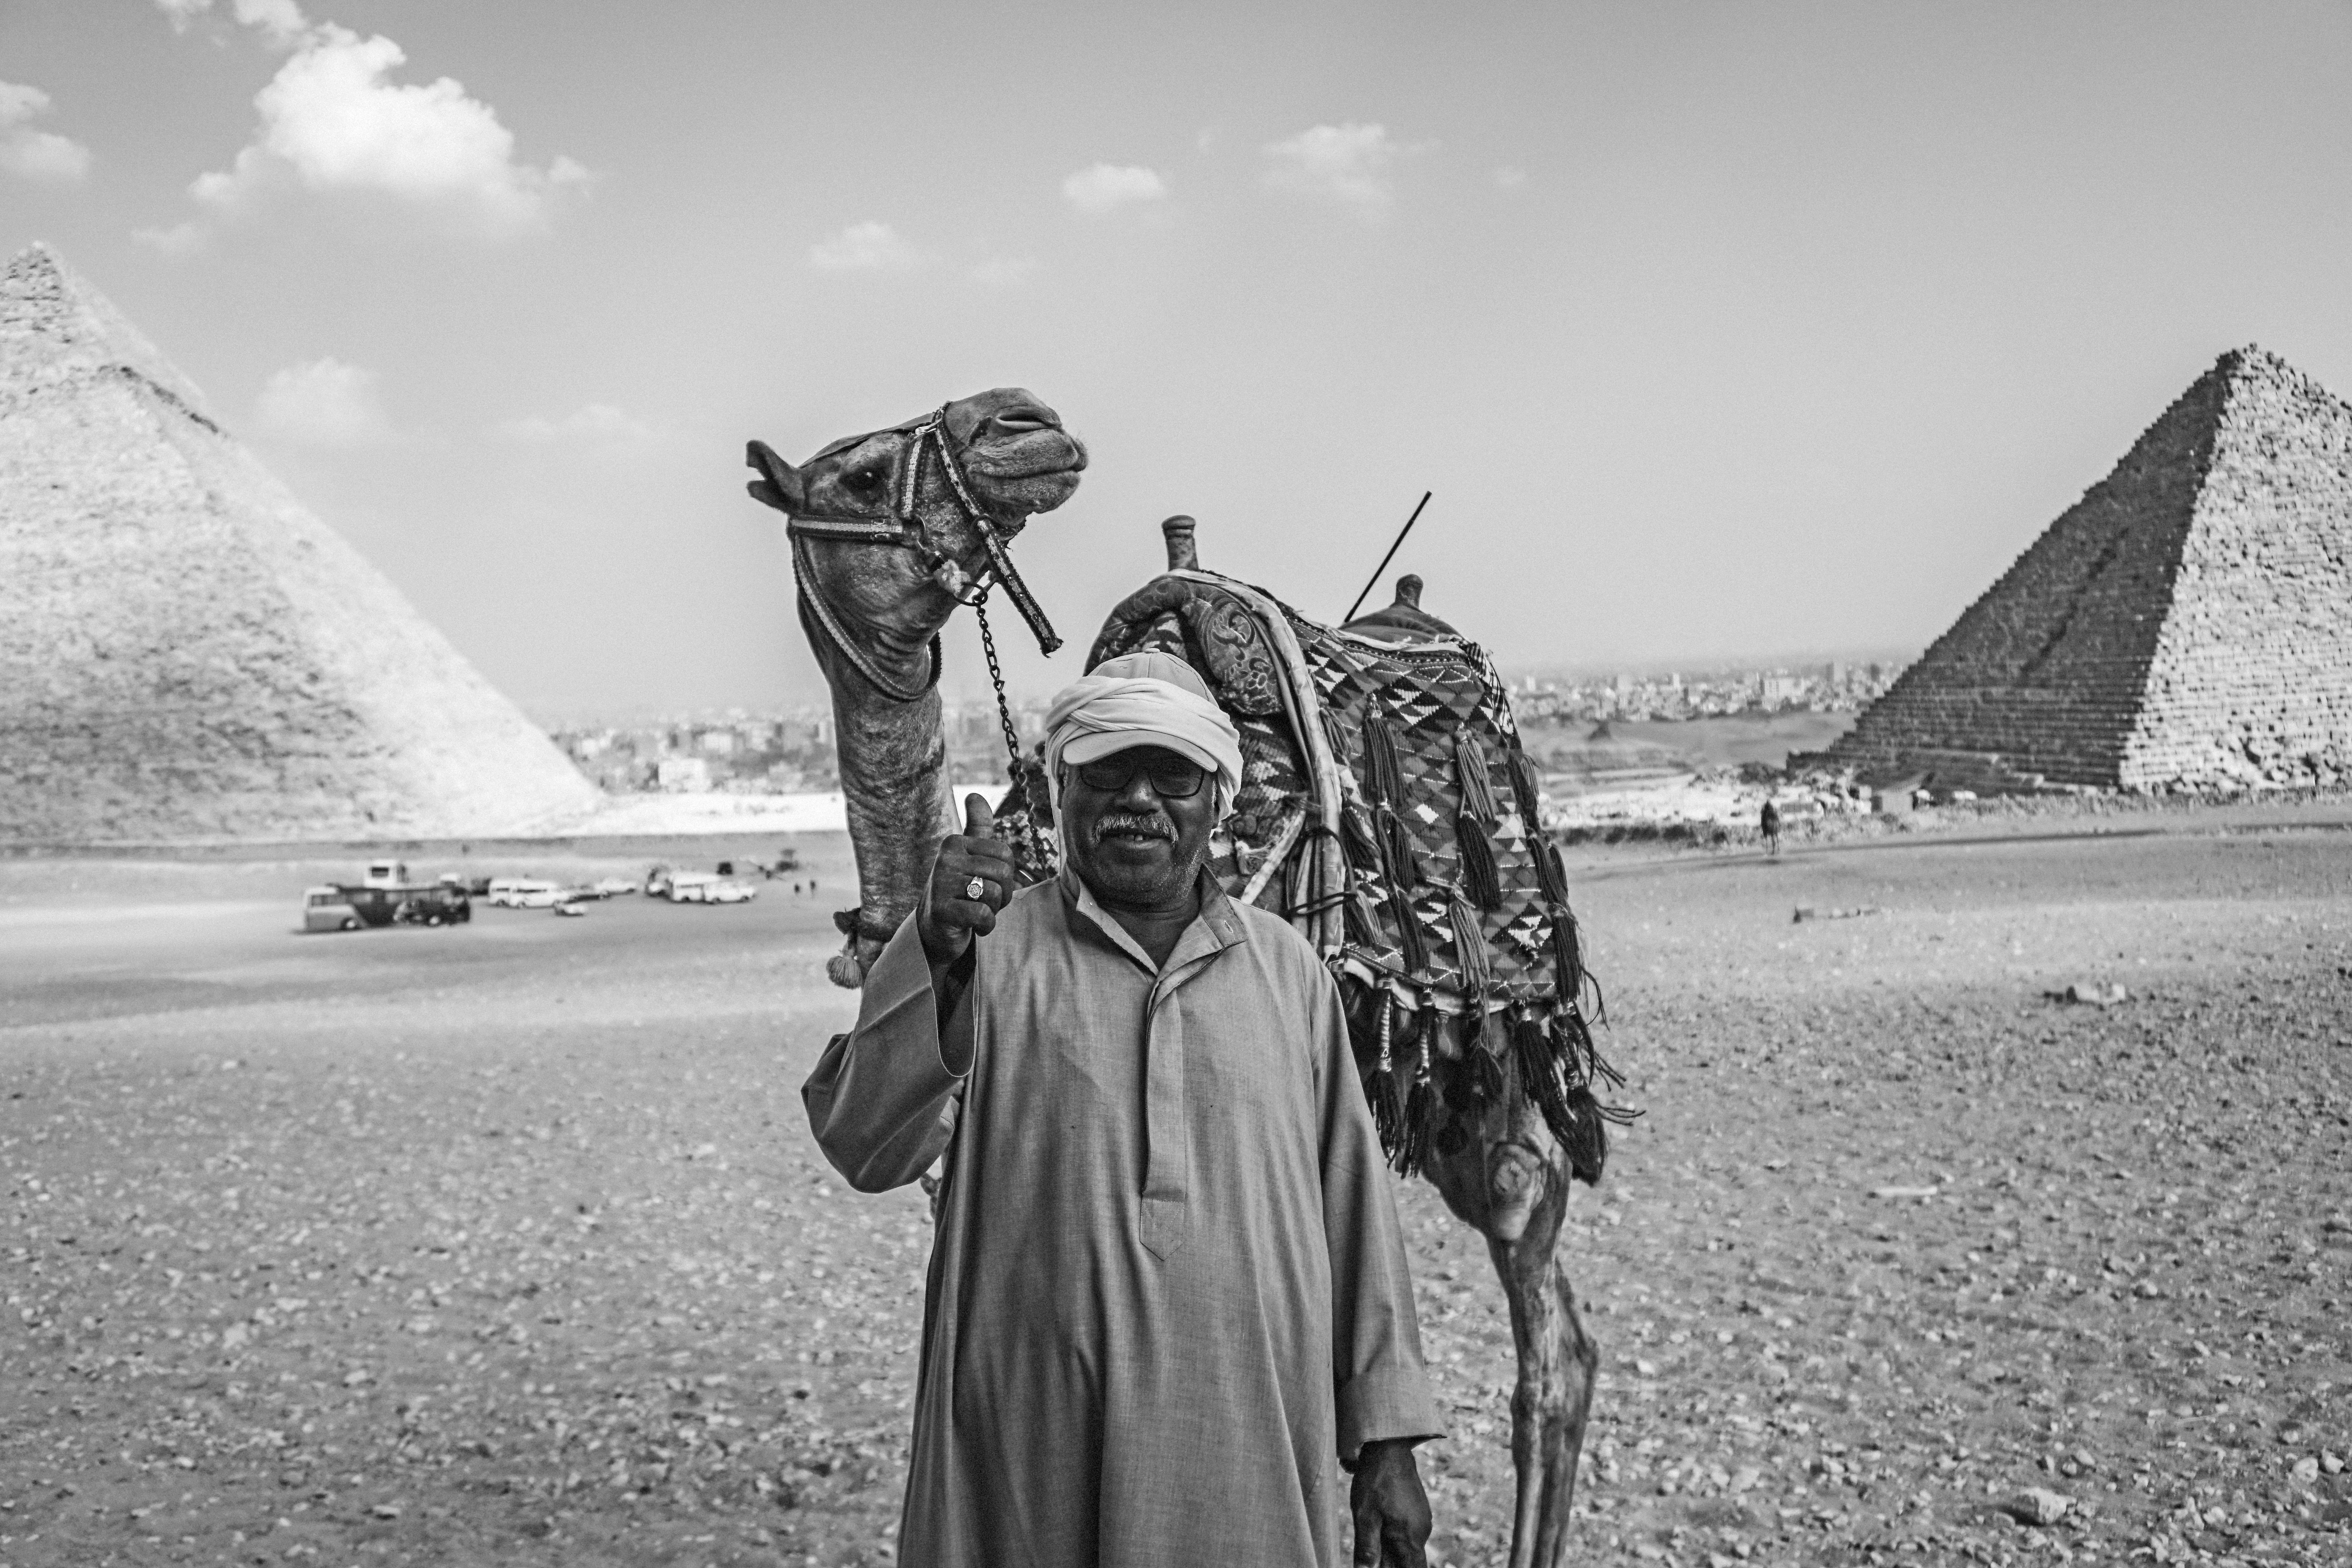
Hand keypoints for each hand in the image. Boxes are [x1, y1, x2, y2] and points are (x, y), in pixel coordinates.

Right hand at [918, 794, 1015, 968]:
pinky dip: (986, 925)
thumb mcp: (969, 855)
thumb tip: (974, 795)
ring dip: (994, 910)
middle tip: (986, 901)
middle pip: (1002, 873)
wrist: (936, 926)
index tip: (988, 883)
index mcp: (955, 842)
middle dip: (1003, 893)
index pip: (1005, 854)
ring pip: (995, 893)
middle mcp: (946, 859)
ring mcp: (941, 884)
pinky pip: (983, 914)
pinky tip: (976, 927)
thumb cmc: (959, 888)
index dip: (1006, 875)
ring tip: (978, 911)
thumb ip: (977, 827)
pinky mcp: (942, 910)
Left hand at [1351, 1439, 1431, 1565]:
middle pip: (1410, 1560)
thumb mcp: (1365, 1515)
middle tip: (1375, 1558)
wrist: (1389, 1447)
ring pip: (1408, 1546)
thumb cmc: (1375, 1480)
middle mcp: (1421, 1531)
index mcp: (1410, 1536)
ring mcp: (1421, 1519)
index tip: (1385, 1567)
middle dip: (1393, 1563)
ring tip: (1374, 1542)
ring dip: (1392, 1551)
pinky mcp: (1417, 1509)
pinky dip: (1395, 1538)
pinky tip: (1379, 1530)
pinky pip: (1408, 1532)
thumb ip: (1367, 1548)